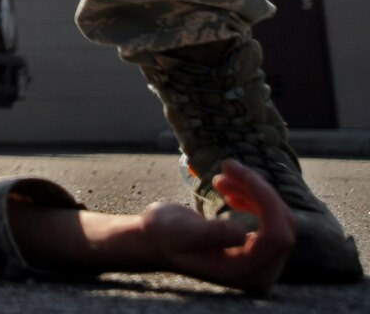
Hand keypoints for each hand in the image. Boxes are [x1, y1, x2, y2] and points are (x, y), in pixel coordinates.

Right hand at [141, 161, 292, 291]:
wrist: (155, 240)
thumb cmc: (164, 236)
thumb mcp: (180, 232)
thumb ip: (211, 234)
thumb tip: (240, 234)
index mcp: (244, 272)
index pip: (277, 238)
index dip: (267, 202)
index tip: (240, 172)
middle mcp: (260, 271)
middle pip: (281, 226)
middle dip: (259, 191)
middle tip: (228, 165)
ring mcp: (260, 261)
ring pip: (277, 218)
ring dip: (253, 190)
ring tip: (223, 172)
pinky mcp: (256, 249)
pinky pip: (268, 219)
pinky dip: (251, 197)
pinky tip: (228, 189)